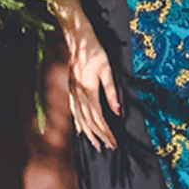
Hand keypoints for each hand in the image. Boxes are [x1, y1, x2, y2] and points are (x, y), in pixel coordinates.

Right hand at [67, 35, 120, 150]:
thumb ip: (111, 92)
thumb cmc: (95, 52)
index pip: (99, 118)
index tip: (114, 142)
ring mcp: (73, 93)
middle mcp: (79, 95)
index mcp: (89, 91)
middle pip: (89, 122)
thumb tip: (117, 111)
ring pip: (80, 119)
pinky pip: (74, 111)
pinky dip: (78, 123)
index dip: (106, 132)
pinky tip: (80, 130)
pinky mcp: (71, 90)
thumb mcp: (107, 70)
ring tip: (96, 145)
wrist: (78, 41)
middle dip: (99, 136)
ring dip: (88, 133)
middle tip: (108, 148)